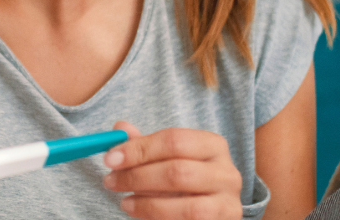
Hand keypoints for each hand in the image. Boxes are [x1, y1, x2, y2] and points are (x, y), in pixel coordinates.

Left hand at [102, 121, 242, 219]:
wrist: (210, 212)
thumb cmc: (186, 184)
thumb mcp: (167, 161)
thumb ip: (146, 146)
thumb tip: (120, 128)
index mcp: (212, 145)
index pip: (173, 140)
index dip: (138, 149)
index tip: (111, 158)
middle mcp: (226, 171)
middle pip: (177, 170)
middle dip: (137, 176)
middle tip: (111, 181)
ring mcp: (228, 200)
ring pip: (185, 204)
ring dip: (146, 202)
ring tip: (125, 201)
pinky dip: (158, 216)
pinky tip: (139, 213)